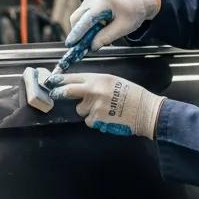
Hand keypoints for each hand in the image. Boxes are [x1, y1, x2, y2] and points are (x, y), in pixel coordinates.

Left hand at [50, 72, 164, 138]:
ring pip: (80, 109)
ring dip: (87, 110)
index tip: (53, 80)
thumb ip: (97, 83)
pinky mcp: (96, 119)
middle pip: (68, 91)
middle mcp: (94, 90)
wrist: (145, 110)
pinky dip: (95, 121)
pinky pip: (88, 121)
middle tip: (56, 94)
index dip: (61, 79)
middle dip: (60, 93)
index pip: (74, 77)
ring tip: (103, 109)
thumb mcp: (114, 81)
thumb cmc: (133, 95)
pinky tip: (106, 117)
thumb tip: (81, 87)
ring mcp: (94, 106)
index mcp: (99, 78)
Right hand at [65, 0, 160, 49]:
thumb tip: (92, 46)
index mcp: (105, 1)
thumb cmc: (134, 11)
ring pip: (78, 17)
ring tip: (97, 36)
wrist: (138, 0)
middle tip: (84, 46)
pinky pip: (83, 15)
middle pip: (77, 18)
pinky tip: (98, 28)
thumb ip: (107, 37)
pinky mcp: (90, 0)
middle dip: (78, 33)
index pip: (86, 19)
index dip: (77, 33)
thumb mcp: (124, 27)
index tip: (71, 43)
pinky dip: (86, 24)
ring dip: (83, 29)